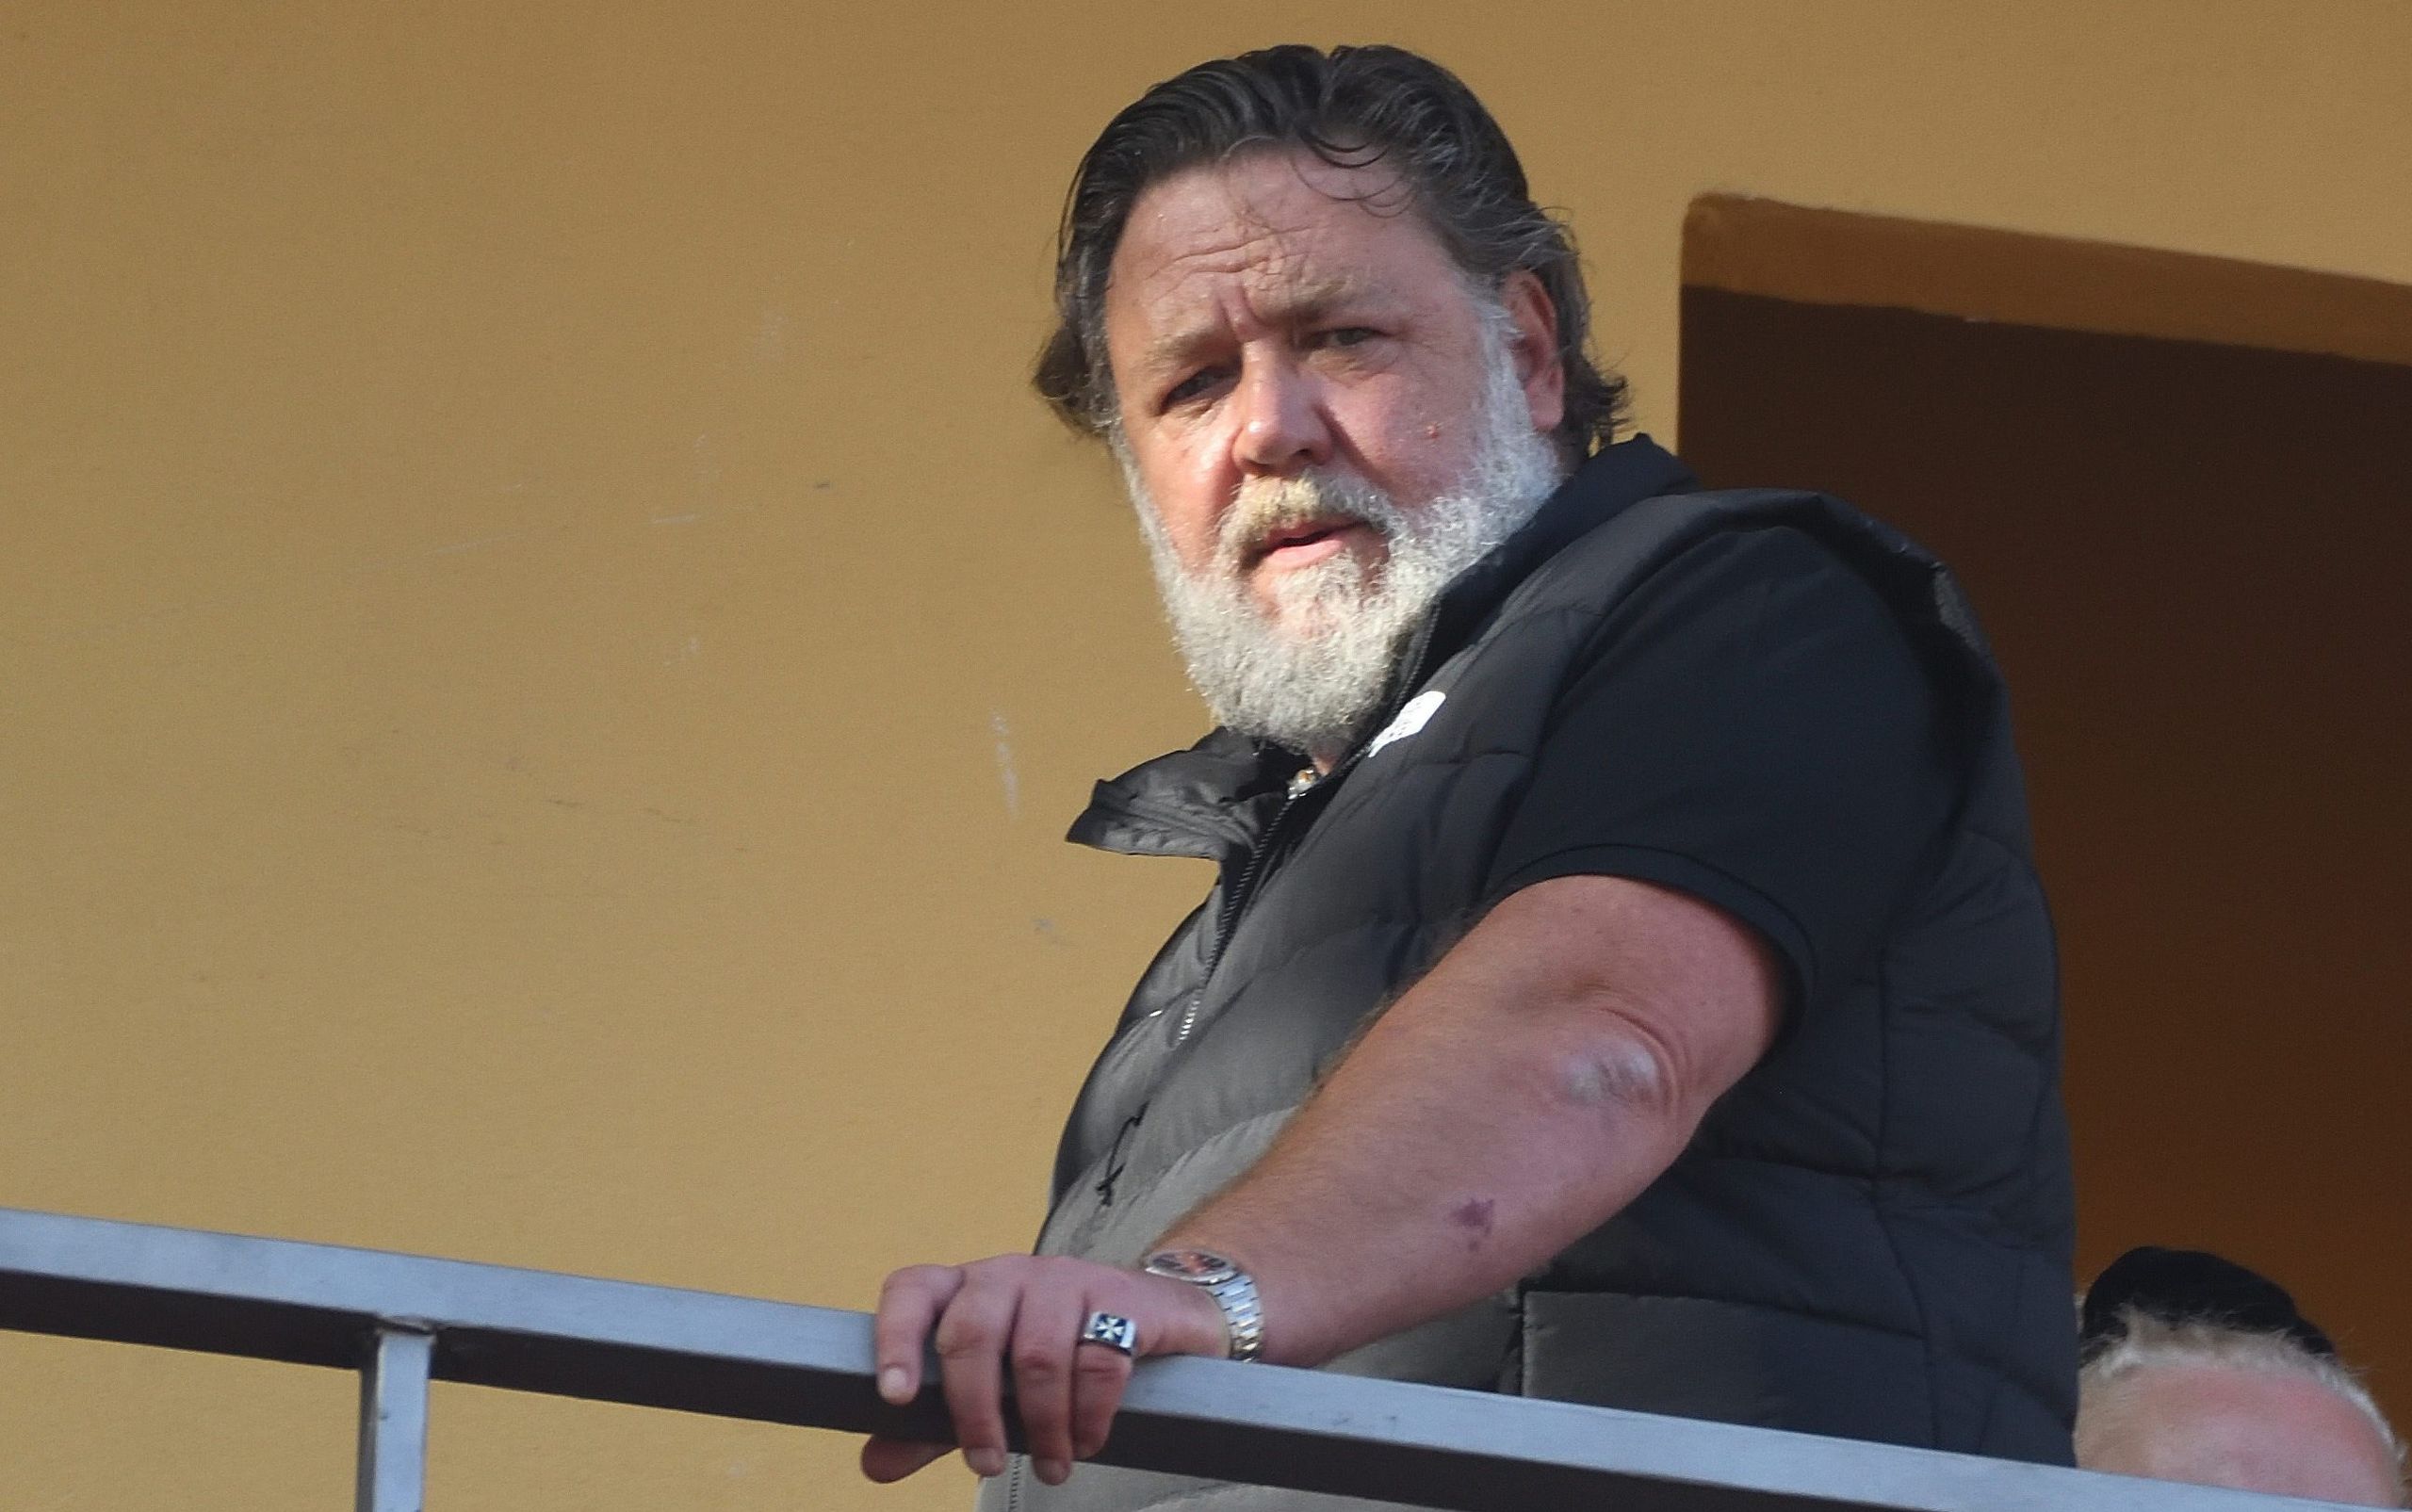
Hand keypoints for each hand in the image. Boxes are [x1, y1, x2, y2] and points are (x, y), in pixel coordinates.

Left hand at [861, 1254, 1229, 1487]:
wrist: (1154, 1312)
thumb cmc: (1053, 1350)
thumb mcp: (989, 1384)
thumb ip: (932, 1424)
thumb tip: (874, 1465)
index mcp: (963, 1289)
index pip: (912, 1291)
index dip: (895, 1338)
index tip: (894, 1397)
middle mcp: (1007, 1275)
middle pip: (972, 1332)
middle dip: (975, 1410)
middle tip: (987, 1463)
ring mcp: (1065, 1279)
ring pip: (1037, 1353)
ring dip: (1043, 1425)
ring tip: (1052, 1467)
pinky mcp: (1119, 1297)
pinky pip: (1098, 1359)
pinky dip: (1089, 1414)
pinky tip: (1087, 1440)